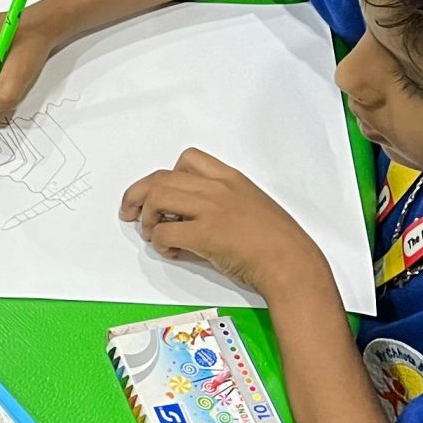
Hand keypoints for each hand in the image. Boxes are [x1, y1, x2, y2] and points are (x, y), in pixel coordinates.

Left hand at [118, 148, 323, 299]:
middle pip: (160, 177)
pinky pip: (163, 232)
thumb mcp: (249, 208)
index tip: (161, 192)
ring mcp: (211, 208)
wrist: (292, 262)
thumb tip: (185, 221)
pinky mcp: (205, 234)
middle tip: (130, 211)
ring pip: (156, 197)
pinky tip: (171, 252)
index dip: (166, 176)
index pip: (187, 159)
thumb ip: (217, 206)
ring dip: (145, 217)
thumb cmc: (277, 242)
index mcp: (230, 178)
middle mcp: (218, 187)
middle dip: (138, 195)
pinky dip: (158, 243)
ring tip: (151, 232)